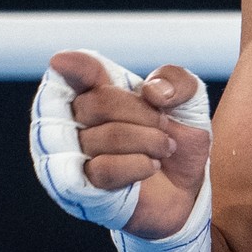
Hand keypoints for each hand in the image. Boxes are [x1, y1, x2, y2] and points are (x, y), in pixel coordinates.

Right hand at [50, 50, 211, 240]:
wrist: (186, 188)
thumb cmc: (176, 140)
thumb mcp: (189, 102)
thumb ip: (177, 81)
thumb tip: (151, 91)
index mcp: (98, 91)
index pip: (76, 72)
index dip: (72, 66)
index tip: (62, 62)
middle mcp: (77, 120)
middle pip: (96, 102)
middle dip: (142, 113)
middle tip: (164, 125)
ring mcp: (74, 155)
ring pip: (101, 137)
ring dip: (146, 141)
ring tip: (163, 149)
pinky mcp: (80, 188)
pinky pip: (103, 169)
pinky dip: (137, 165)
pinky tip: (151, 166)